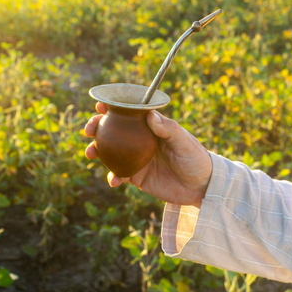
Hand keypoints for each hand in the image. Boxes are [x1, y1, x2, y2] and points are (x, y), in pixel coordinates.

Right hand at [84, 102, 212, 207]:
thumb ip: (168, 129)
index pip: (128, 113)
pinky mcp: (136, 176)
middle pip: (112, 131)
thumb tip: (150, 115)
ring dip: (96, 151)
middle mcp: (139, 141)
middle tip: (90, 130)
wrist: (201, 187)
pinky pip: (119, 175)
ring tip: (91, 153)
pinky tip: (114, 180)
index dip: (112, 108)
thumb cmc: (196, 158)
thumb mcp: (185, 142)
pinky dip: (113, 177)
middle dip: (96, 128)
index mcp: (150, 127)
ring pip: (110, 152)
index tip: (100, 105)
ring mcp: (135, 158)